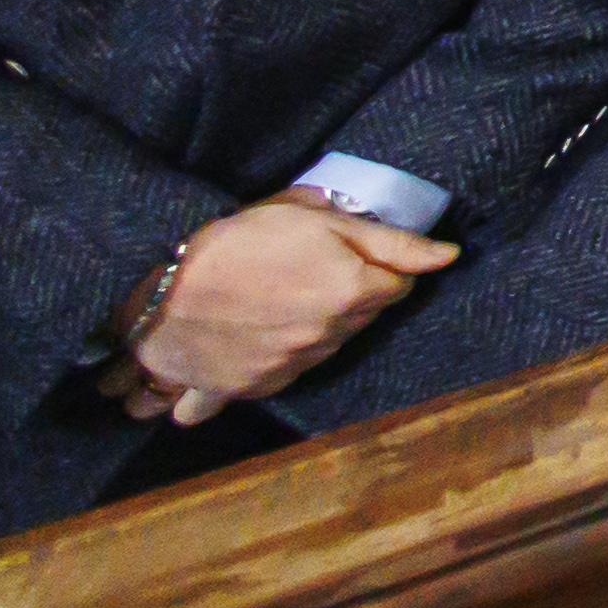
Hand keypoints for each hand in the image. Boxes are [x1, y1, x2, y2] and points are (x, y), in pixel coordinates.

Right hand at [117, 198, 449, 424]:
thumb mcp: (316, 220)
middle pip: (366, 317)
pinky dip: (283, 352)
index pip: (399, 285)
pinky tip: (259, 330)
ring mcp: (293, 366)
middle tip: (311, 271)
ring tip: (280, 297)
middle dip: (353, 295)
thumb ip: (390, 242)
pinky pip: (290, 370)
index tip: (349, 255)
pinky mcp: (257, 387)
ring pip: (331, 344)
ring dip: (320, 324)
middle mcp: (330, 337)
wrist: (159, 295)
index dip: (378, 267)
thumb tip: (449, 255)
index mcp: (352, 293)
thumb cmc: (237, 243)